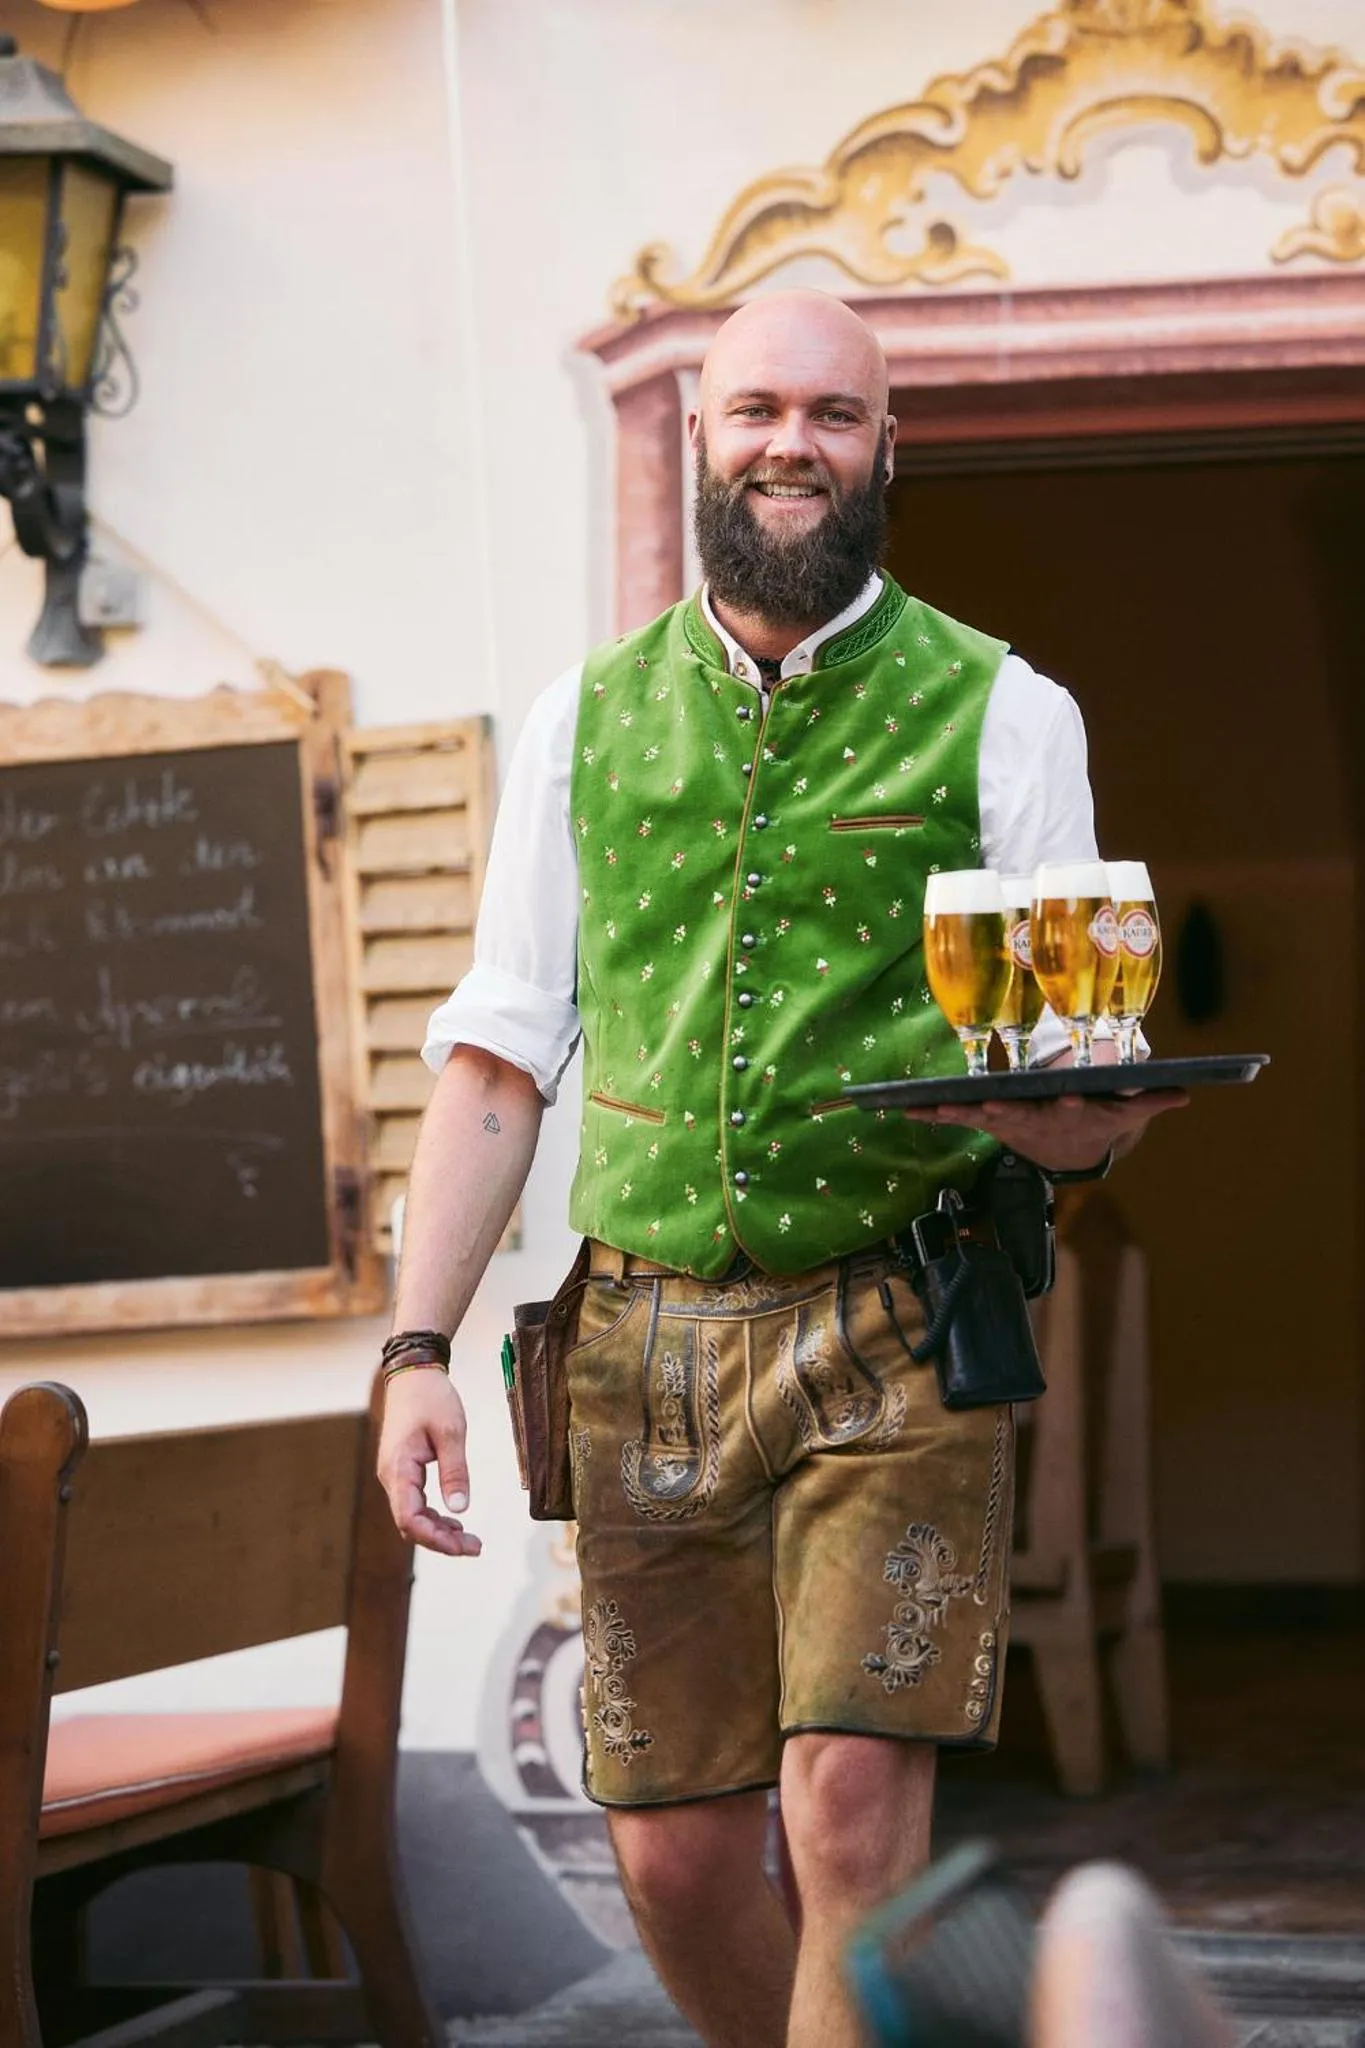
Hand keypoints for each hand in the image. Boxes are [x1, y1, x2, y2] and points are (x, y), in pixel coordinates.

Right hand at [376, 1370, 481, 1557]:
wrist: (413, 1374)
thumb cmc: (431, 1397)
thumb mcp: (451, 1432)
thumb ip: (455, 1471)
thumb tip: (461, 1508)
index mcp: (399, 1468)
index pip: (410, 1518)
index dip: (435, 1538)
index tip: (463, 1546)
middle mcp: (391, 1476)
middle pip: (410, 1524)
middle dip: (440, 1540)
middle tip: (475, 1547)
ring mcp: (394, 1474)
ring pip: (412, 1516)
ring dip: (438, 1530)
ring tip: (469, 1539)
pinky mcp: (402, 1470)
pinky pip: (414, 1502)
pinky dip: (433, 1516)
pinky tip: (454, 1520)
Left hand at [904, 1086, 1185, 1171]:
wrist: (1070, 1148)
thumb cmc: (1097, 1117)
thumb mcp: (1125, 1111)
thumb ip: (1150, 1100)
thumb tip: (1185, 1092)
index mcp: (1072, 1114)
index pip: (1077, 1108)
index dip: (1076, 1103)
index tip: (1074, 1095)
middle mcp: (1037, 1121)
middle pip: (1022, 1115)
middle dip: (1006, 1110)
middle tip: (990, 1104)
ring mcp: (1008, 1122)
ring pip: (981, 1117)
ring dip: (958, 1113)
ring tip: (931, 1106)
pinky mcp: (987, 1120)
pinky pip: (957, 1116)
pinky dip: (932, 1114)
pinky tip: (906, 1110)